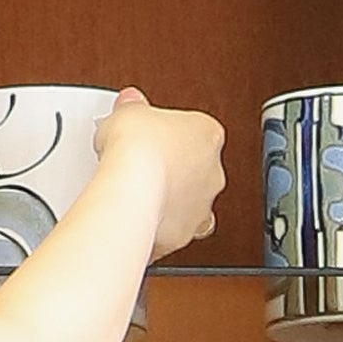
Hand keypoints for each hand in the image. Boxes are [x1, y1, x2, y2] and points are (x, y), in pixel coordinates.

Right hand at [95, 90, 225, 258]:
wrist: (133, 192)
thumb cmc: (140, 150)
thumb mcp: (129, 112)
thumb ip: (133, 109)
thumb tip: (130, 106)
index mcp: (209, 134)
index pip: (193, 129)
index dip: (166, 132)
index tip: (146, 133)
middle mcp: (212, 174)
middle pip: (194, 168)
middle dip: (171, 168)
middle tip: (141, 163)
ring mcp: (200, 208)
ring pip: (188, 204)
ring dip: (168, 200)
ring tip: (140, 195)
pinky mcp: (181, 235)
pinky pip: (169, 231)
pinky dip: (155, 228)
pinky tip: (135, 220)